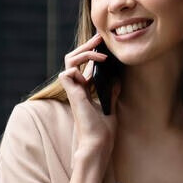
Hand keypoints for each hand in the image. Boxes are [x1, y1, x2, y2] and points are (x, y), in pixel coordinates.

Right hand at [59, 33, 117, 158]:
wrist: (98, 144)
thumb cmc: (103, 131)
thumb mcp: (110, 106)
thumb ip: (111, 92)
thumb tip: (116, 78)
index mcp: (84, 91)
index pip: (83, 66)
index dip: (91, 53)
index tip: (103, 45)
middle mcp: (77, 88)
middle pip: (74, 59)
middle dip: (86, 46)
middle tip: (99, 38)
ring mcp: (74, 91)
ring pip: (69, 61)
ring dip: (84, 52)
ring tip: (98, 50)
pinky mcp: (73, 94)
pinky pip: (67, 71)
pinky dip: (80, 64)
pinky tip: (96, 65)